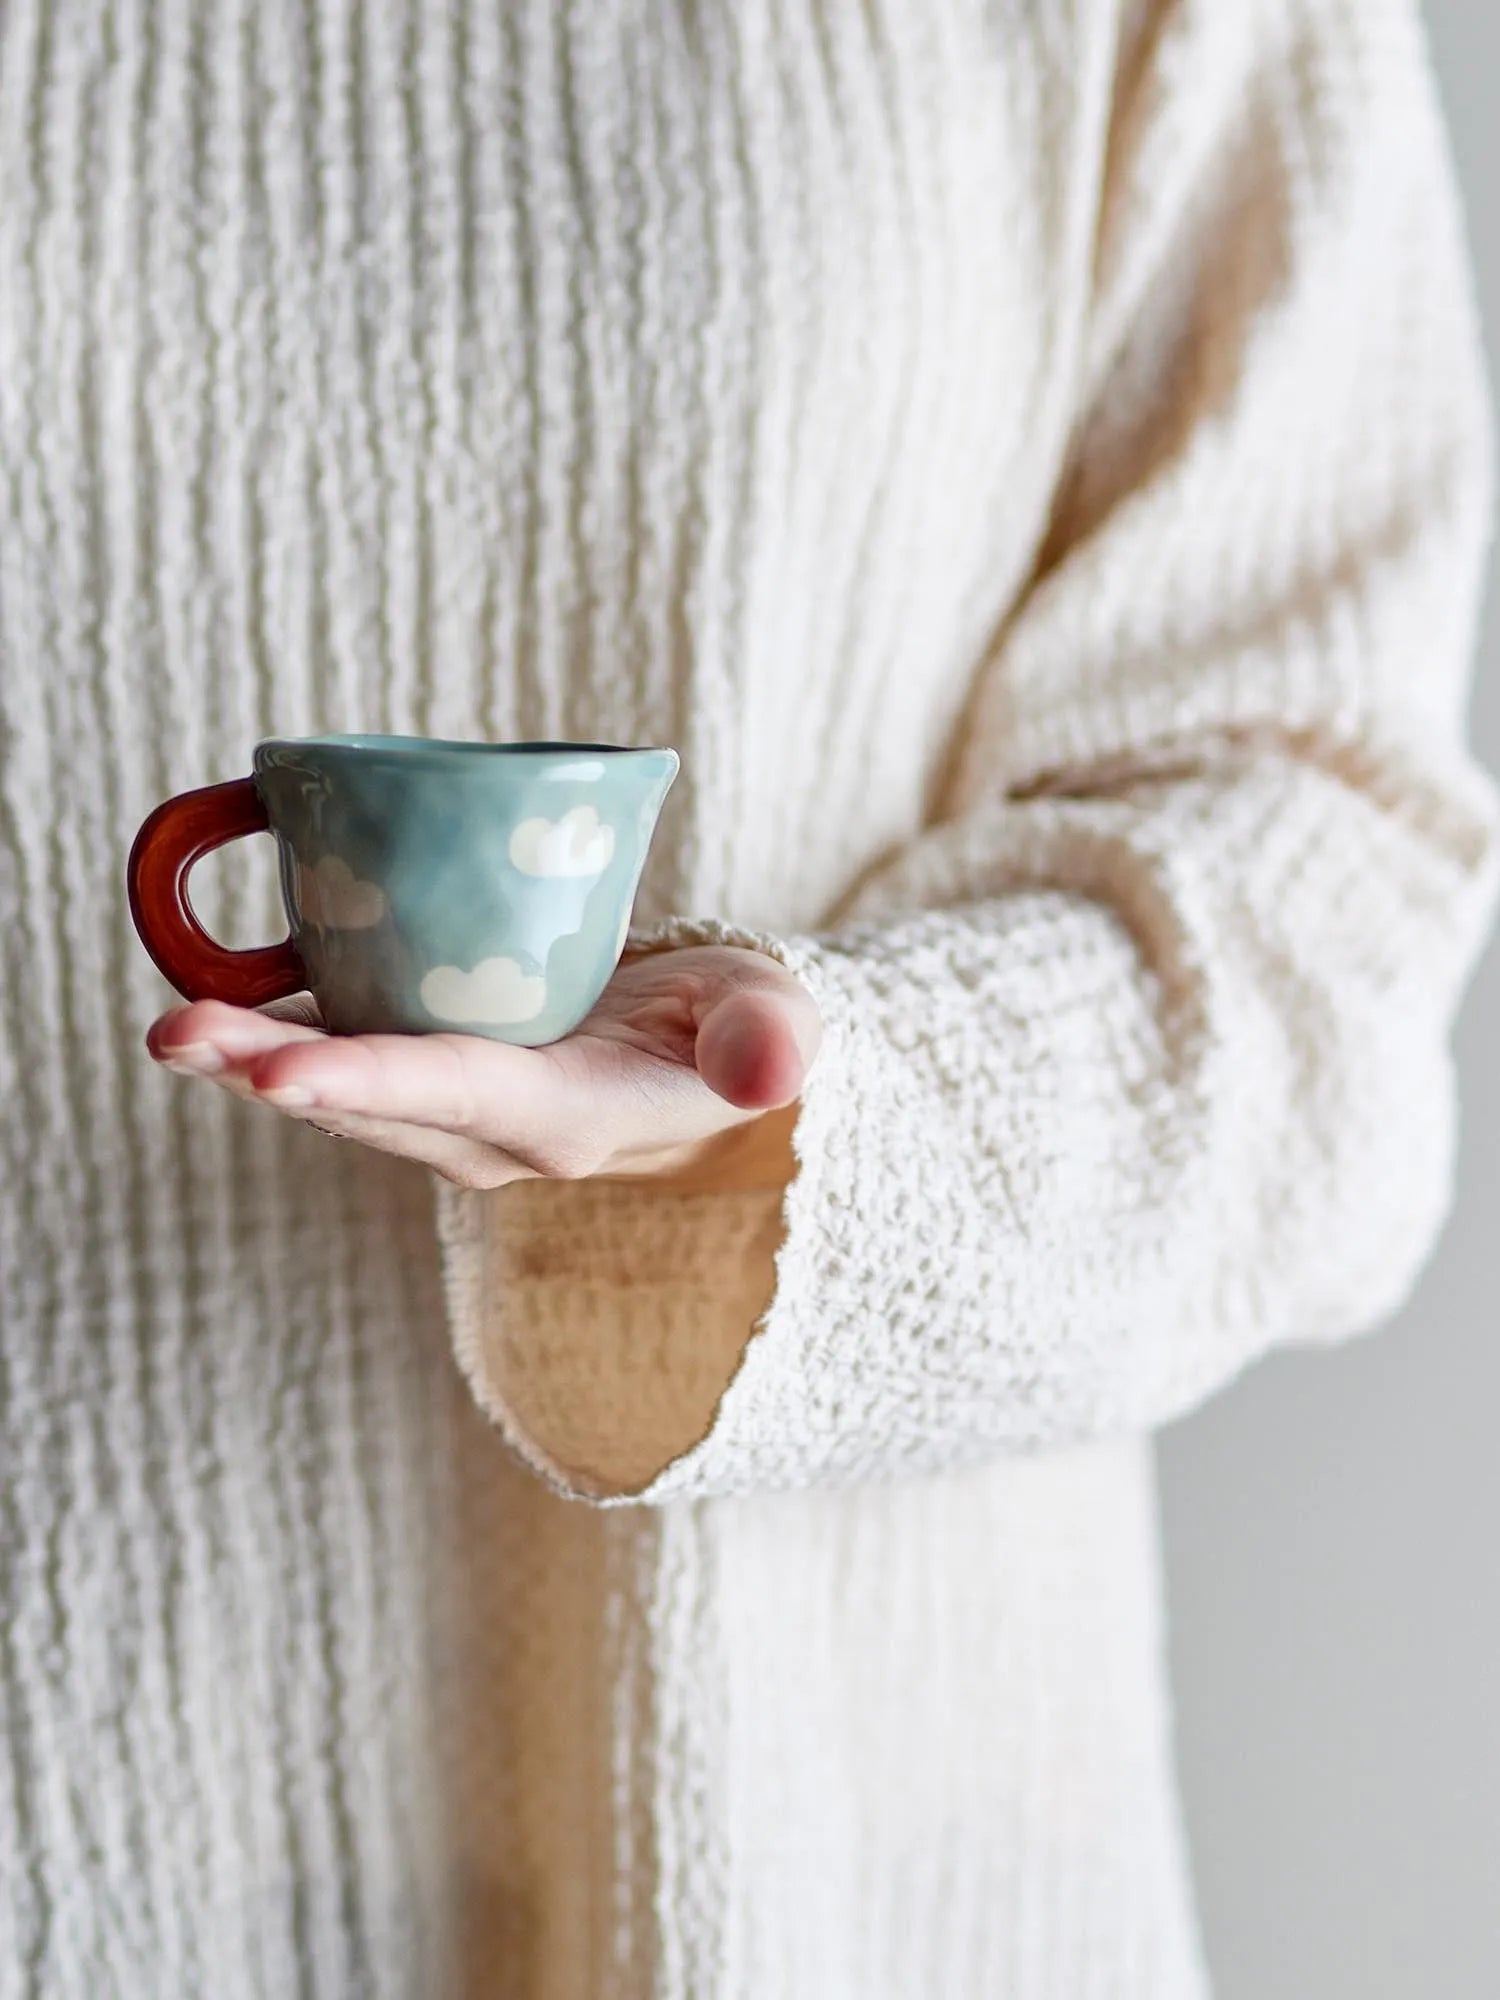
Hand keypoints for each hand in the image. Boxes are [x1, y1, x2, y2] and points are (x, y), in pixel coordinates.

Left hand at [145, 946, 820, 1192]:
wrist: (701, 1063)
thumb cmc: (737, 1025)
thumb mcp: (772, 1019)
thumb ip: (767, 1039)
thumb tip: (771, 1069)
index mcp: (570, 1117)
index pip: (460, 1096)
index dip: (370, 1083)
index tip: (280, 1074)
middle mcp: (495, 1136)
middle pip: (370, 1103)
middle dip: (268, 1071)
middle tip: (175, 1033)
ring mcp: (456, 1119)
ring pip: (342, 1092)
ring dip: (250, 1060)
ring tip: (172, 1023)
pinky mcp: (432, 1086)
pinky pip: (346, 1061)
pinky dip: (276, 1033)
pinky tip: (213, 996)